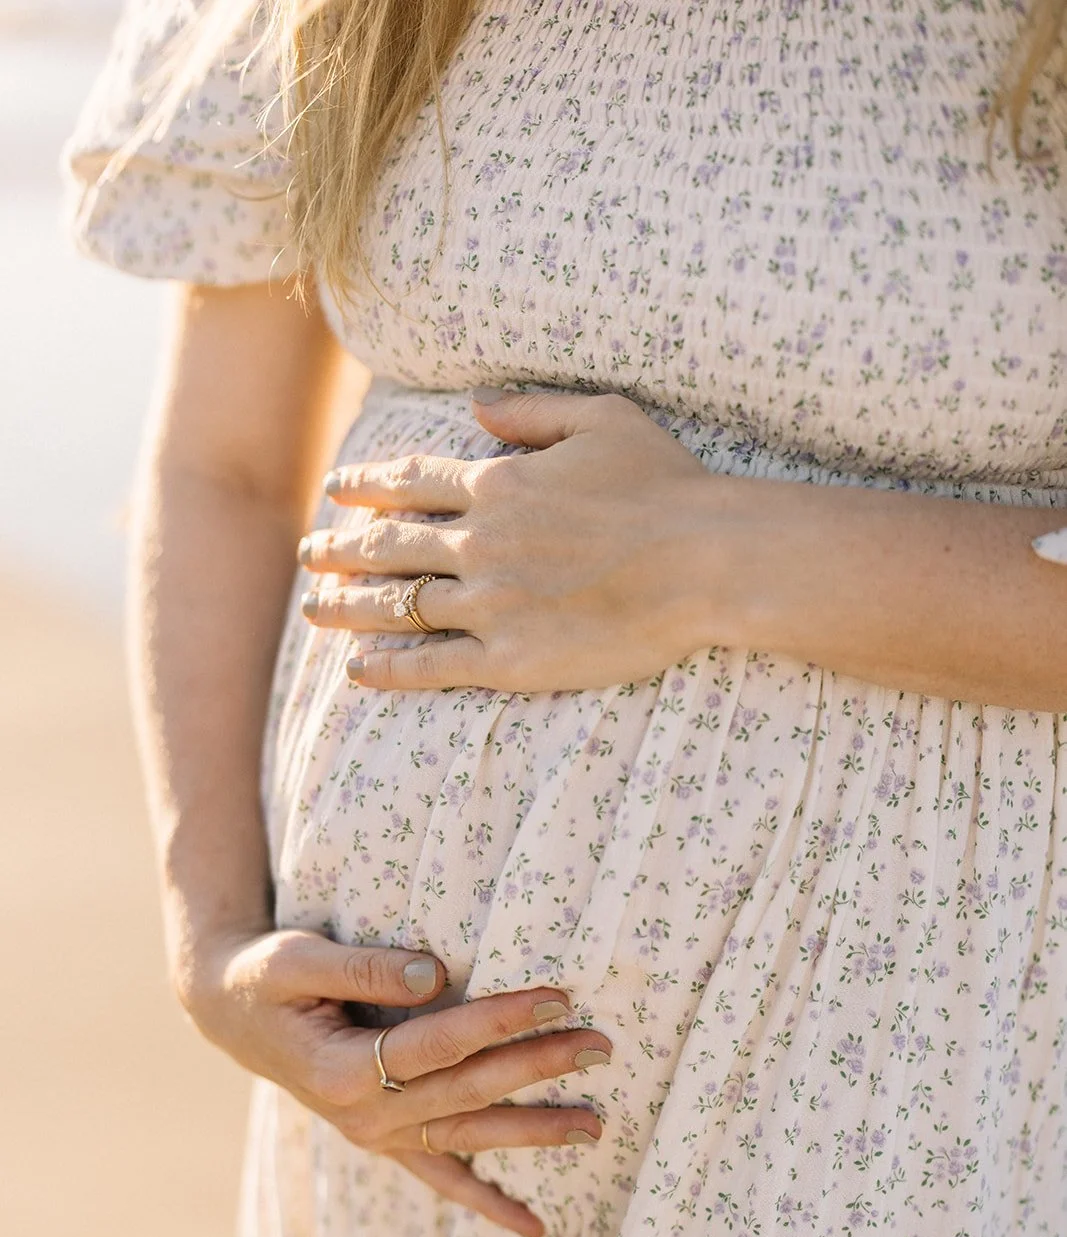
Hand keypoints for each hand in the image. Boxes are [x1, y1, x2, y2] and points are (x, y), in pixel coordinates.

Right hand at [183, 927, 610, 1236]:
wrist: (230, 1015)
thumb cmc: (266, 978)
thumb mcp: (298, 959)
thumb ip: (364, 967)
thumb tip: (435, 975)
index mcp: (343, 1071)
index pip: (441, 1044)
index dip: (501, 1020)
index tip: (557, 997)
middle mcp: (364, 1116)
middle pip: (468, 1090)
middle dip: (538, 1066)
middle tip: (599, 1045)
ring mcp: (375, 1136)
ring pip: (467, 1135)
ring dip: (533, 1132)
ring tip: (595, 1126)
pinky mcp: (383, 1141)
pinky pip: (441, 1178)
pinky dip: (486, 1201)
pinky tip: (533, 1228)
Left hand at [299, 390, 742, 691]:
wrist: (705, 561)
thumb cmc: (666, 486)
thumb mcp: (604, 418)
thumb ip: (531, 410)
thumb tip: (474, 401)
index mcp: (498, 483)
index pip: (409, 483)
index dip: (365, 486)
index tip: (335, 490)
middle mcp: (479, 543)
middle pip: (386, 546)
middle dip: (338, 549)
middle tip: (308, 555)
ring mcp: (489, 604)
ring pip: (396, 606)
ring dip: (347, 607)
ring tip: (313, 610)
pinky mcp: (509, 658)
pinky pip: (431, 665)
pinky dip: (388, 668)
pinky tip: (358, 671)